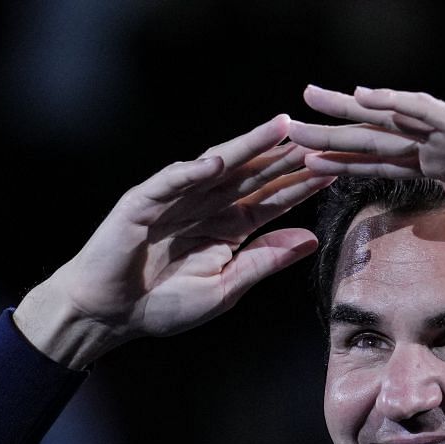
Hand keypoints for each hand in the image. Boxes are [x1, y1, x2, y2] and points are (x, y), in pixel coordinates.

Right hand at [17, 114, 336, 366]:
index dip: (301, 186)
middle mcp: (206, 206)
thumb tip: (310, 239)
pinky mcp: (142, 202)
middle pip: (253, 175)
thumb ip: (264, 260)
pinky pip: (170, 181)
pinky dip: (192, 170)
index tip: (335, 170)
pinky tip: (219, 159)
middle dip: (285, 156)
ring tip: (280, 128)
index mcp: (227, 228)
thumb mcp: (225, 288)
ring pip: (218, 166)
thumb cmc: (162, 305)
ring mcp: (175, 199)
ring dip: (249, 146)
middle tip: (318, 135)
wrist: (109, 315)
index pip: (272, 200)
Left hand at [288, 85, 444, 250]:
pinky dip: (395, 102)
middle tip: (290, 124)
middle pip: (376, 137)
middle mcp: (442, 145)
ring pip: (390, 121)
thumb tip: (442, 209)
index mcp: (441, 166)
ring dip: (347, 114)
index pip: (383, 160)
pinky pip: (427, 111)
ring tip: (308, 107)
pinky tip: (364, 95)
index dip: (345, 158)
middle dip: (332, 130)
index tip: (309, 159)